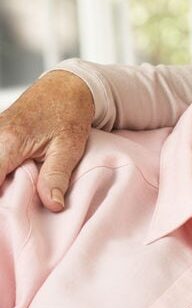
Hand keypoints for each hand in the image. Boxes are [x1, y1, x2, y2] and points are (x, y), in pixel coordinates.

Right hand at [0, 71, 93, 211]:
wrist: (66, 88)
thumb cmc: (68, 114)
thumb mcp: (70, 146)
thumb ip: (57, 176)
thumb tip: (53, 205)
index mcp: (8, 142)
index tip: (7, 219)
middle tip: (14, 214)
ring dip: (1, 185)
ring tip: (15, 203)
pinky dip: (1, 174)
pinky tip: (11, 185)